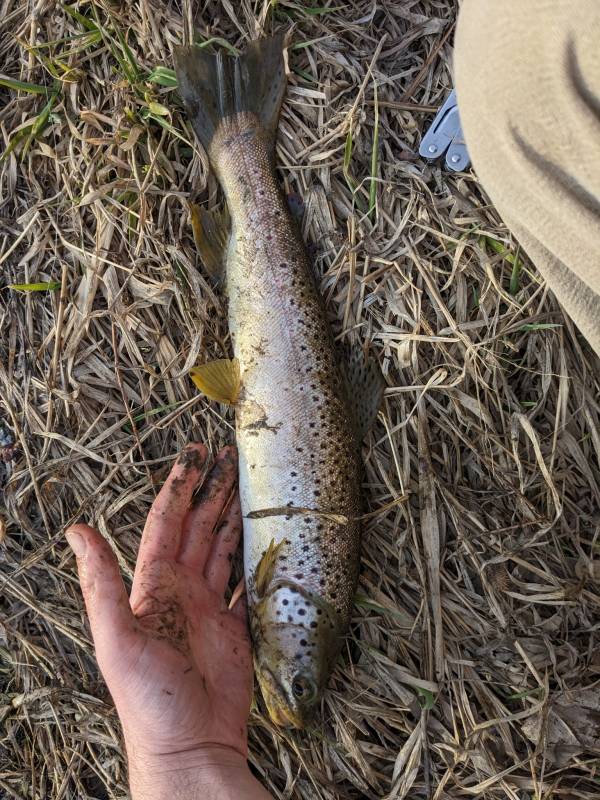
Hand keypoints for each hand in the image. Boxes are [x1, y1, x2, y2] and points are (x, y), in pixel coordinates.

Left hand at [67, 444, 269, 798]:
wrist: (189, 746)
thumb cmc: (148, 698)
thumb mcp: (117, 638)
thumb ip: (101, 583)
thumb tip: (76, 530)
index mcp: (155, 585)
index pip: (169, 522)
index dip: (182, 486)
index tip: (196, 455)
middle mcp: (183, 590)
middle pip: (201, 527)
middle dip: (214, 490)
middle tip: (230, 456)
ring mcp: (211, 608)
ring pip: (225, 549)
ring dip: (235, 516)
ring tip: (249, 485)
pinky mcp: (236, 629)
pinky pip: (248, 585)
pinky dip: (257, 560)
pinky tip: (265, 539)